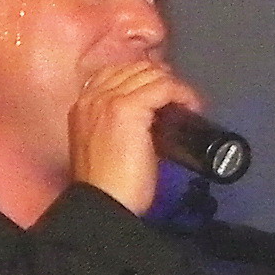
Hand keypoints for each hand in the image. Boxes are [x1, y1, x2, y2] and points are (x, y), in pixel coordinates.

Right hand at [70, 55, 200, 216]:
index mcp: (82, 106)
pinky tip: (192, 107)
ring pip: (151, 74)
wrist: (103, 205)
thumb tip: (151, 120)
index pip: (117, 74)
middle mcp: (92, 97)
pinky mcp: (128, 108)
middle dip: (161, 79)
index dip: (145, 80)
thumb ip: (118, 128)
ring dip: (174, 87)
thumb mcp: (105, 148)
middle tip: (179, 99)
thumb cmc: (108, 188)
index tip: (164, 96)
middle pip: (135, 68)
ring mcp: (108, 100)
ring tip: (187, 104)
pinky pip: (164, 86)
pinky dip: (182, 93)